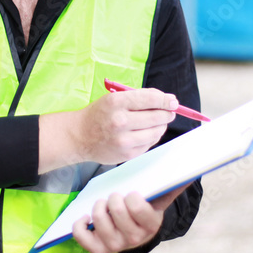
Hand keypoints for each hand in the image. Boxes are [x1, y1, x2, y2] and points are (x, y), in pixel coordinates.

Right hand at [39, 88, 177, 171]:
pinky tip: (145, 133)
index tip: (172, 101)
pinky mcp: (127, 154)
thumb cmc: (99, 114)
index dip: (165, 100)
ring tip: (157, 122)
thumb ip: (139, 98)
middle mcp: (120, 121)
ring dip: (161, 126)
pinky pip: (149, 144)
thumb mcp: (114, 98)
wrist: (79, 136)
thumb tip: (167, 100)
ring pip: (156, 132)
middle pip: (156, 116)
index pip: (150, 99)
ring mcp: (123, 140)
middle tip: (169, 112)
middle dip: (167, 113)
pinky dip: (151, 137)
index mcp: (117, 102)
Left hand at [72, 185, 188, 252]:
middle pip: (116, 211)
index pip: (137, 207)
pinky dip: (79, 225)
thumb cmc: (147, 209)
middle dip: (113, 198)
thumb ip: (172, 187)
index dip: (131, 197)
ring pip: (100, 221)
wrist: (137, 232)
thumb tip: (189, 174)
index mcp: (150, 225)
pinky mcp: (99, 250)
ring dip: (98, 206)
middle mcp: (134, 239)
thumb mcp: (160, 200)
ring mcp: (116, 246)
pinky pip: (83, 238)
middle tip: (115, 195)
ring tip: (102, 203)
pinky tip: (85, 217)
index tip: (131, 193)